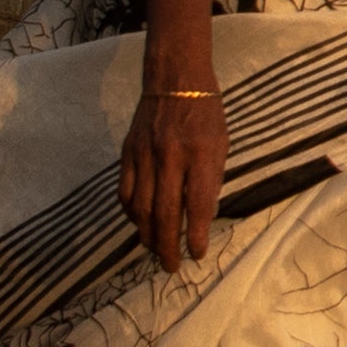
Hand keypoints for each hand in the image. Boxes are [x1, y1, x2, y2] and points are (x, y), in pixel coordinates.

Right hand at [123, 69, 228, 272]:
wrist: (174, 80)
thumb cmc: (206, 114)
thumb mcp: (221, 144)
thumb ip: (212, 179)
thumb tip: (203, 217)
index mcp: (200, 153)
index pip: (197, 203)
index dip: (196, 233)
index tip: (197, 253)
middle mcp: (170, 156)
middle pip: (164, 212)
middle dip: (167, 245)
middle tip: (172, 266)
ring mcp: (144, 155)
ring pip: (140, 207)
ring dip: (147, 235)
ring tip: (155, 251)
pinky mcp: (127, 154)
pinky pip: (125, 192)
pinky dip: (131, 214)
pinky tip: (139, 225)